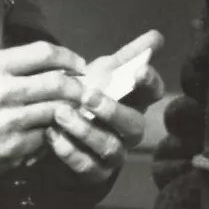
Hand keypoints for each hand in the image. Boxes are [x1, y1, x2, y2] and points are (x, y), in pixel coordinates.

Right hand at [0, 41, 87, 177]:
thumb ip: (14, 64)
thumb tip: (54, 63)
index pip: (43, 53)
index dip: (68, 56)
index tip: (79, 64)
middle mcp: (4, 92)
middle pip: (58, 83)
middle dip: (77, 86)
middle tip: (84, 89)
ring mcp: (11, 123)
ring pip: (57, 111)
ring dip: (70, 110)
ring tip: (74, 108)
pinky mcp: (16, 148)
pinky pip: (47, 136)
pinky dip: (54, 132)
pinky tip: (53, 129)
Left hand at [47, 31, 165, 182]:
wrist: (63, 133)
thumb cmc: (89, 98)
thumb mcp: (105, 74)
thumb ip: (128, 56)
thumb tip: (157, 35)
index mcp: (136, 103)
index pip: (153, 93)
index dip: (149, 82)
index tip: (138, 70)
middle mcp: (131, 131)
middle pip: (133, 125)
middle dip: (111, 110)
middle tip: (86, 95)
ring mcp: (115, 154)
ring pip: (109, 146)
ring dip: (85, 130)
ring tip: (60, 114)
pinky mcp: (95, 173)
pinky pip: (86, 166)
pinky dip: (68, 151)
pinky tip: (51, 134)